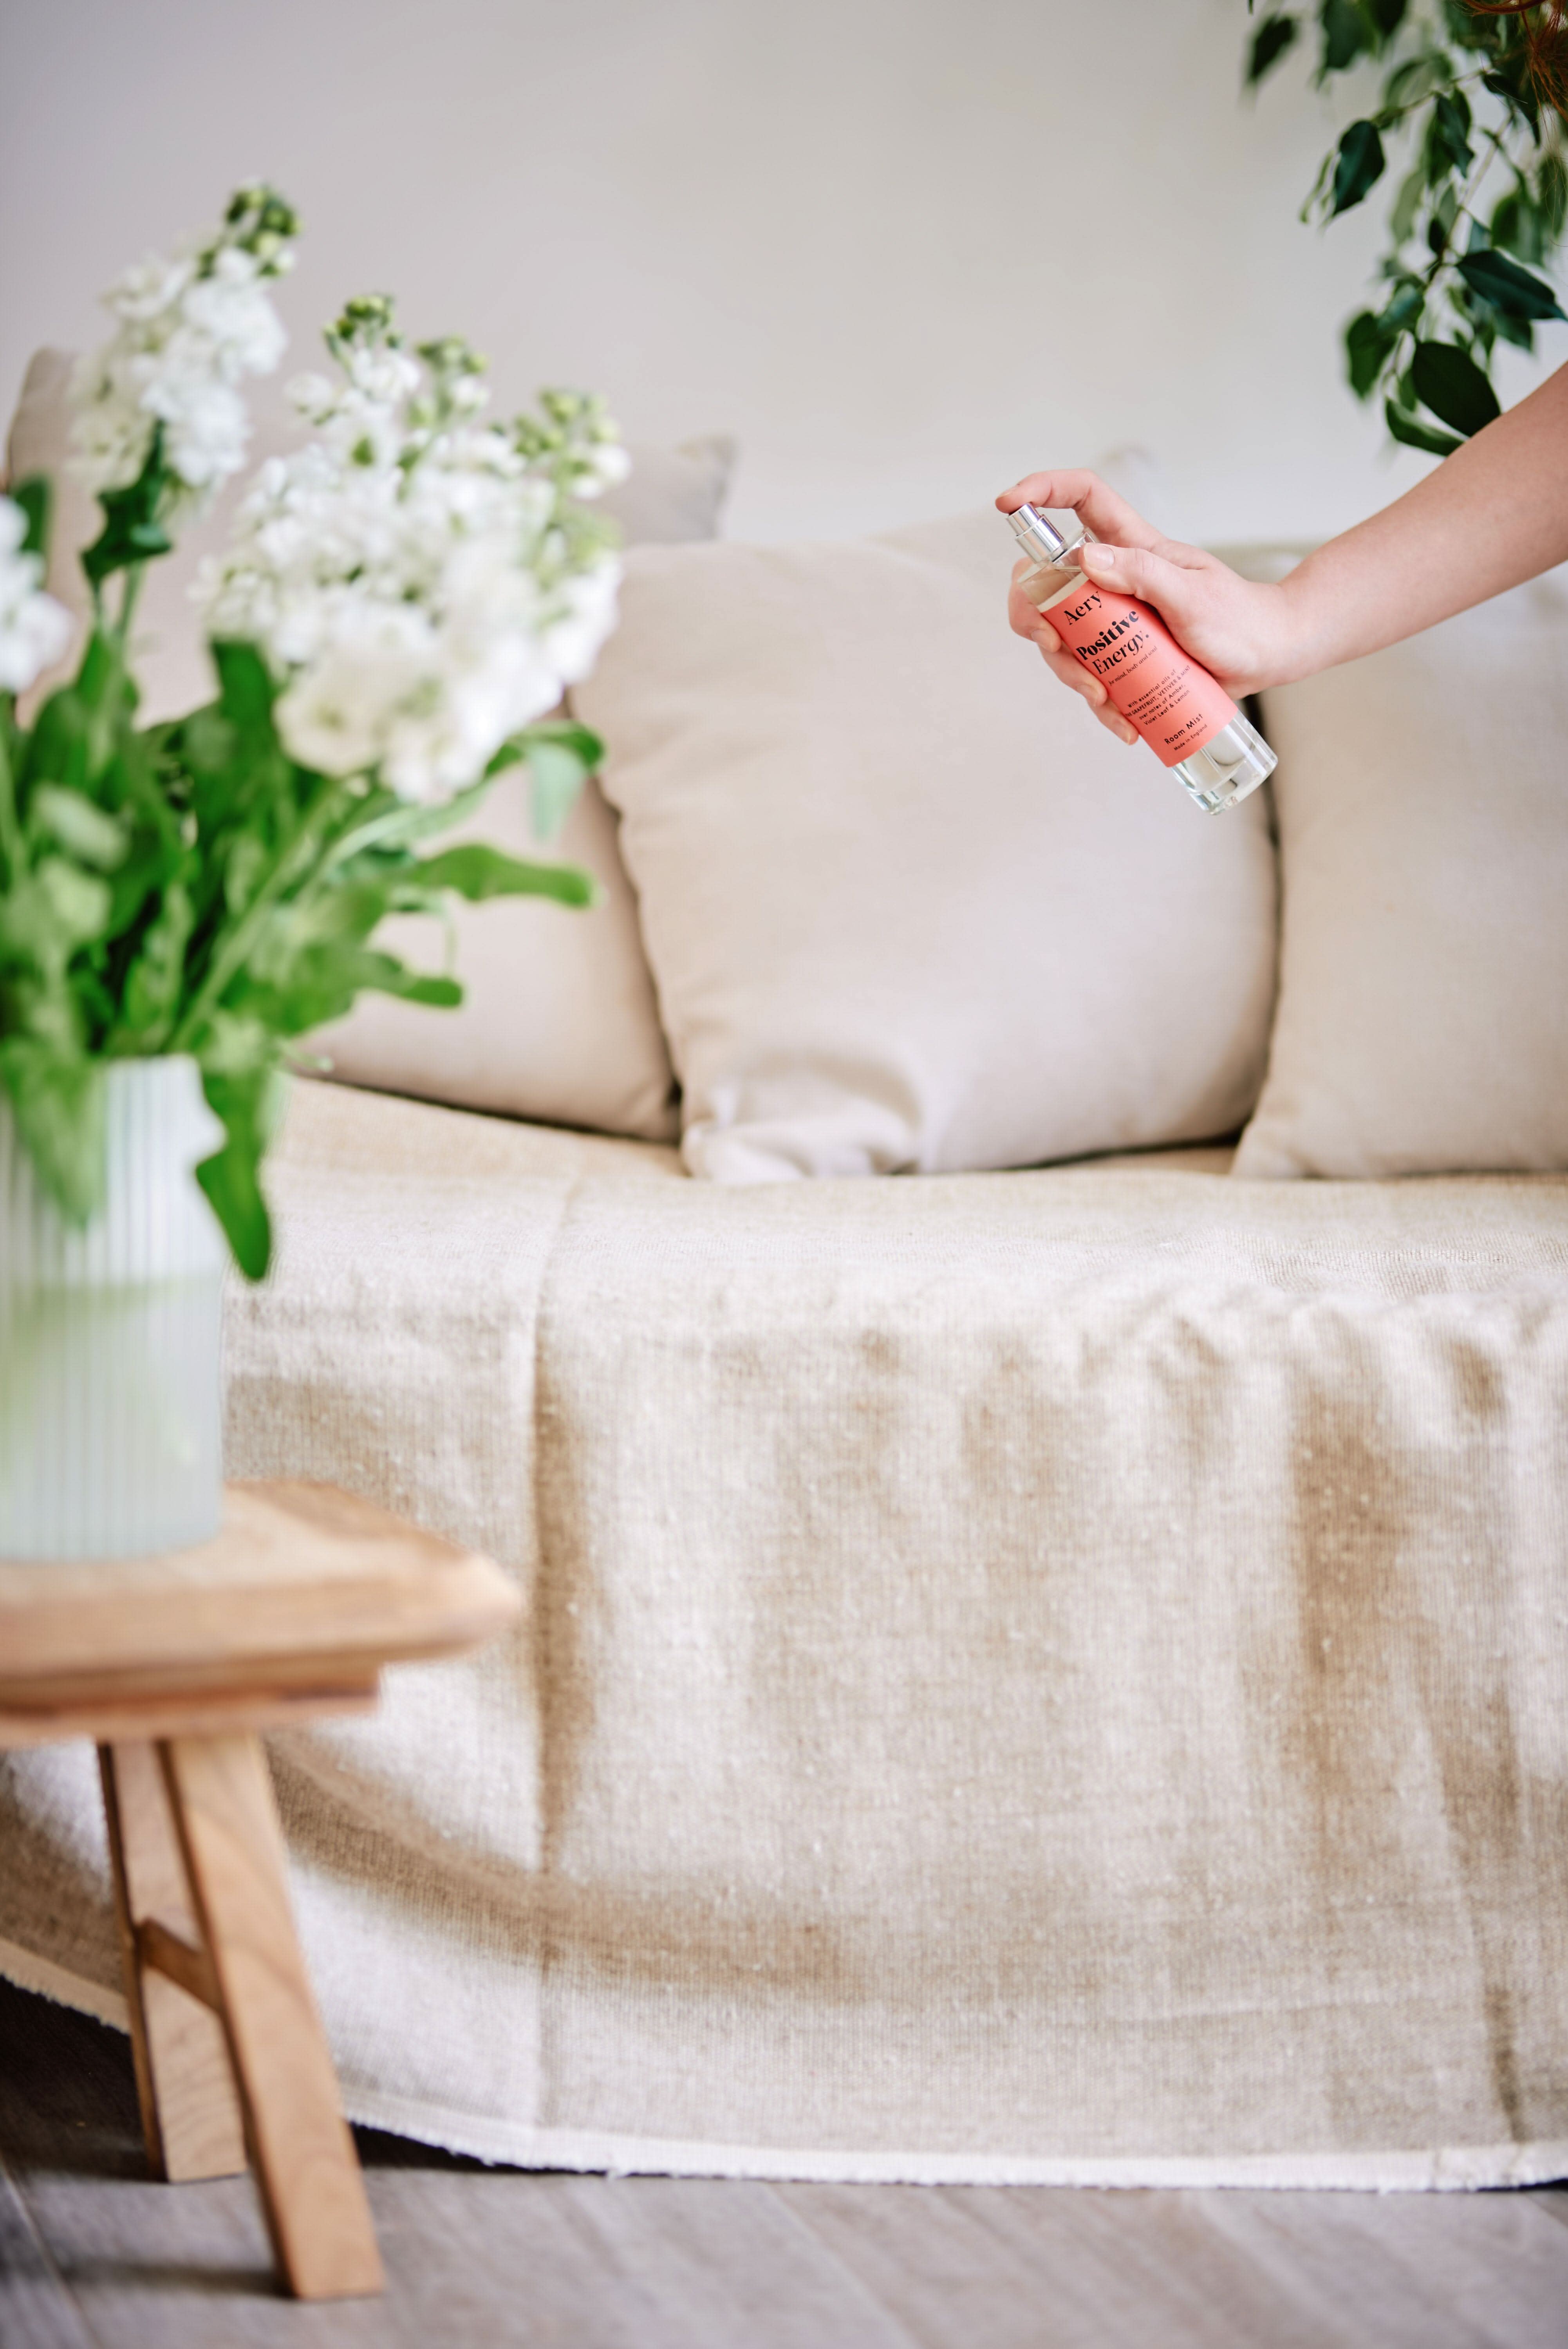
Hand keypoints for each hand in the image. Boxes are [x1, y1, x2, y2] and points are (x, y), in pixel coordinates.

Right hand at [997, 470, 1294, 744]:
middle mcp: (1113, 579)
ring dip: (1070, 673)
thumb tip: (1085, 559)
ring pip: (1059, 639)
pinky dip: (1100, 707)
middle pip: (1045, 582)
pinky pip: (1090, 680)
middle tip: (1056, 649)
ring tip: (1105, 698)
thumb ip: (1144, 572)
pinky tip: (1124, 725)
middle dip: (1035, 617)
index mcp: (1130, 547)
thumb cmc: (1238, 618)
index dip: (1040, 492)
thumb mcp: (1193, 594)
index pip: (1080, 499)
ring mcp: (1112, 621)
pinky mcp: (1120, 658)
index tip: (1007, 505)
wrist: (1266, 657)